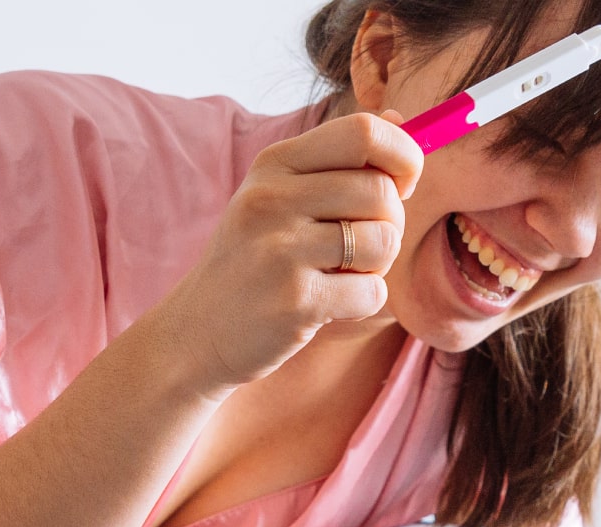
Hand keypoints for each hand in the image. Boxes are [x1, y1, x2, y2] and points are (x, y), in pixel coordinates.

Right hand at [148, 110, 422, 386]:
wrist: (197, 332)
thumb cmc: (254, 259)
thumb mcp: (281, 195)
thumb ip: (341, 159)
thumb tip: (402, 120)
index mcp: (274, 163)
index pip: (365, 132)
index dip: (403, 156)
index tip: (400, 184)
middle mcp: (272, 198)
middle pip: (382, 192)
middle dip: (390, 223)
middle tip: (361, 245)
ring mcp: (280, 250)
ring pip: (384, 242)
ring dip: (377, 265)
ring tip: (340, 274)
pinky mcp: (294, 302)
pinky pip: (373, 292)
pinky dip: (364, 302)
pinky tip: (328, 304)